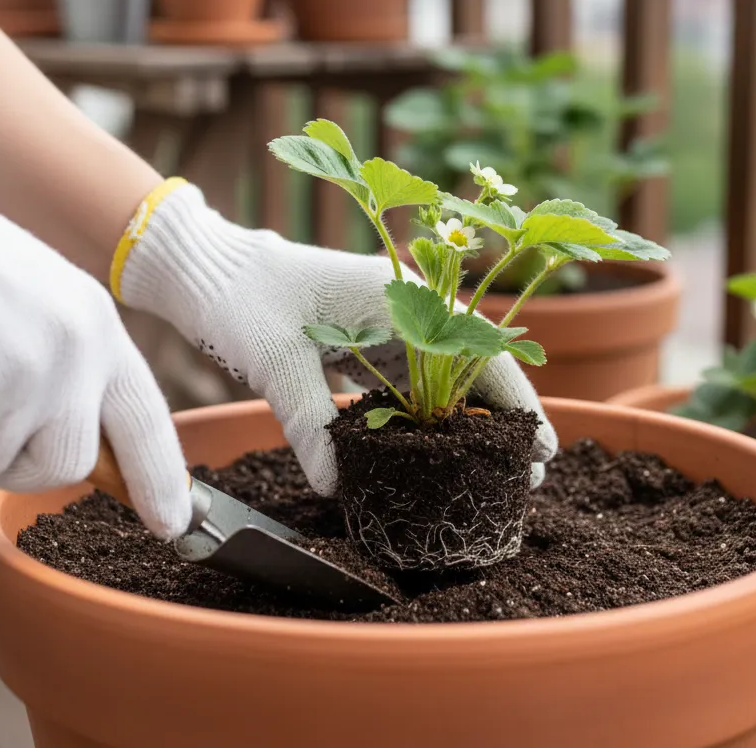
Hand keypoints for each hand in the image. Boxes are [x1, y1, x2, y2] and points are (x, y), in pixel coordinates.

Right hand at [0, 163, 190, 538]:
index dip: (161, 478)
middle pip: (64, 463)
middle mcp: (64, 359)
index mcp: (94, 328)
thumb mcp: (46, 298)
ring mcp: (6, 384)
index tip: (172, 521)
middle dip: (24, 455)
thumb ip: (76, 363)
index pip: (144, 420)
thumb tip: (87, 440)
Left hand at [118, 183, 557, 495]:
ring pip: (448, 377)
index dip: (516, 400)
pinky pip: (414, 382)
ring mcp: (390, 323)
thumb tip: (337, 485)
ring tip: (494, 472)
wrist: (213, 270)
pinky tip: (437, 450)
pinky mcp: (370, 340)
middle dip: (503, 419)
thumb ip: (311, 421)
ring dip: (471, 420)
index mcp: (400, 295)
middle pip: (474, 365)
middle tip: (528, 478)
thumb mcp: (277, 359)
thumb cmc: (245, 298)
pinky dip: (430, 416)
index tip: (541, 448)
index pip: (480, 348)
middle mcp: (407, 306)